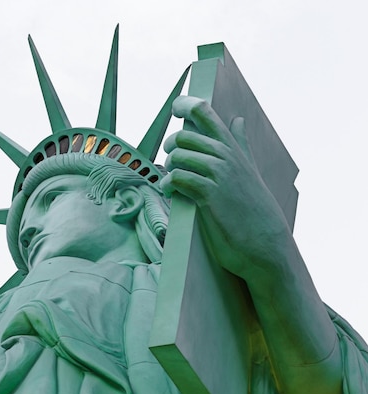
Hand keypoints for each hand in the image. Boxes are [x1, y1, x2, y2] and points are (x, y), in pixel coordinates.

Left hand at [160, 96, 290, 280]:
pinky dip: (169, 184)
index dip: (185, 105)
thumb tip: (238, 119)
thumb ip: (241, 144)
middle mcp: (226, 157)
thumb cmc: (255, 210)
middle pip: (184, 135)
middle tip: (172, 162)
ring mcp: (219, 175)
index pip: (207, 114)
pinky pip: (179, 178)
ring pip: (178, 155)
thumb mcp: (250, 170)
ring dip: (168, 168)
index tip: (175, 108)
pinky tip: (171, 192)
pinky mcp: (210, 195)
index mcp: (233, 149)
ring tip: (173, 182)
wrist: (267, 246)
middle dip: (170, 146)